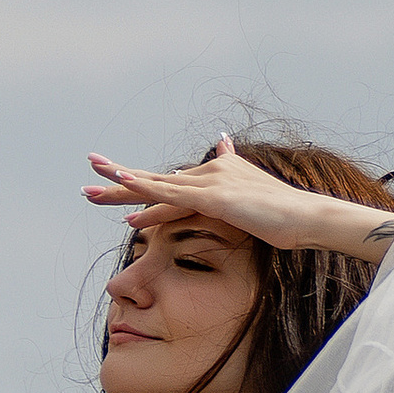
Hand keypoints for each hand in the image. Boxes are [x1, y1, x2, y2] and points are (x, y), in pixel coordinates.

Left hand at [84, 133, 382, 258]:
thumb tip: (227, 181)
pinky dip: (147, 188)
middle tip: (87, 176)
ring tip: (91, 181)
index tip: (110, 187)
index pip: (168, 184)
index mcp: (213, 178)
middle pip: (155, 180)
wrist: (306, 218)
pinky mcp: (214, 197)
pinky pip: (173, 192)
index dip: (138, 187)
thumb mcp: (252, 206)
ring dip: (121, 182)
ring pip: (156, 183)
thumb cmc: (283, 219)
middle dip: (118, 180)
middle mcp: (208, 173)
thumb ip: (235, 196)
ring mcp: (210, 183)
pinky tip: (125, 183)